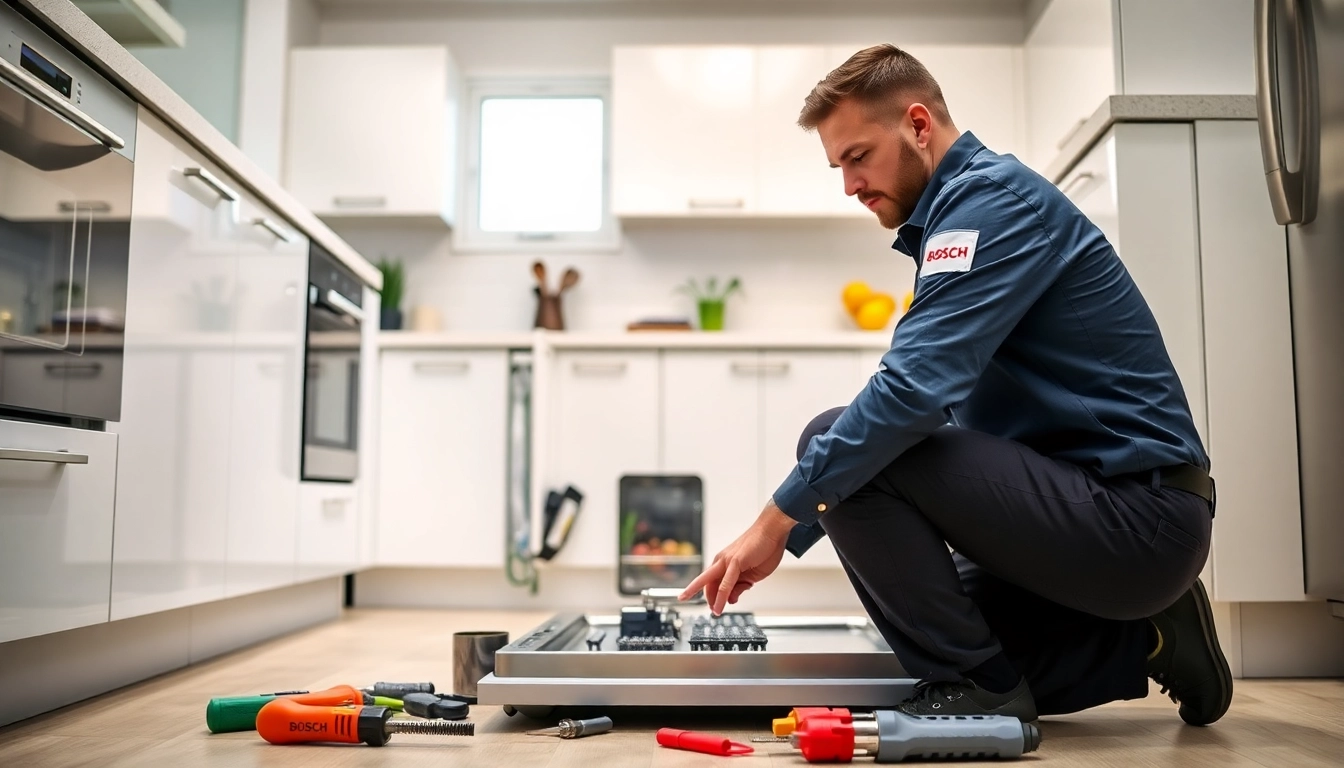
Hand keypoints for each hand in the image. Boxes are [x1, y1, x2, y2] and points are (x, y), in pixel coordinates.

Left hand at [679, 501, 795, 614]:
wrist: (773, 531)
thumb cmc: (764, 549)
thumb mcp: (752, 575)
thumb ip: (740, 586)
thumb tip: (731, 599)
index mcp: (725, 563)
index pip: (711, 581)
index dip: (711, 596)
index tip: (712, 607)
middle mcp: (722, 561)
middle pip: (706, 583)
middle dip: (708, 599)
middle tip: (713, 612)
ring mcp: (727, 561)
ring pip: (711, 584)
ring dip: (713, 601)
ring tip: (717, 612)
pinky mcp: (735, 562)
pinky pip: (725, 583)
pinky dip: (721, 596)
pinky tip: (719, 606)